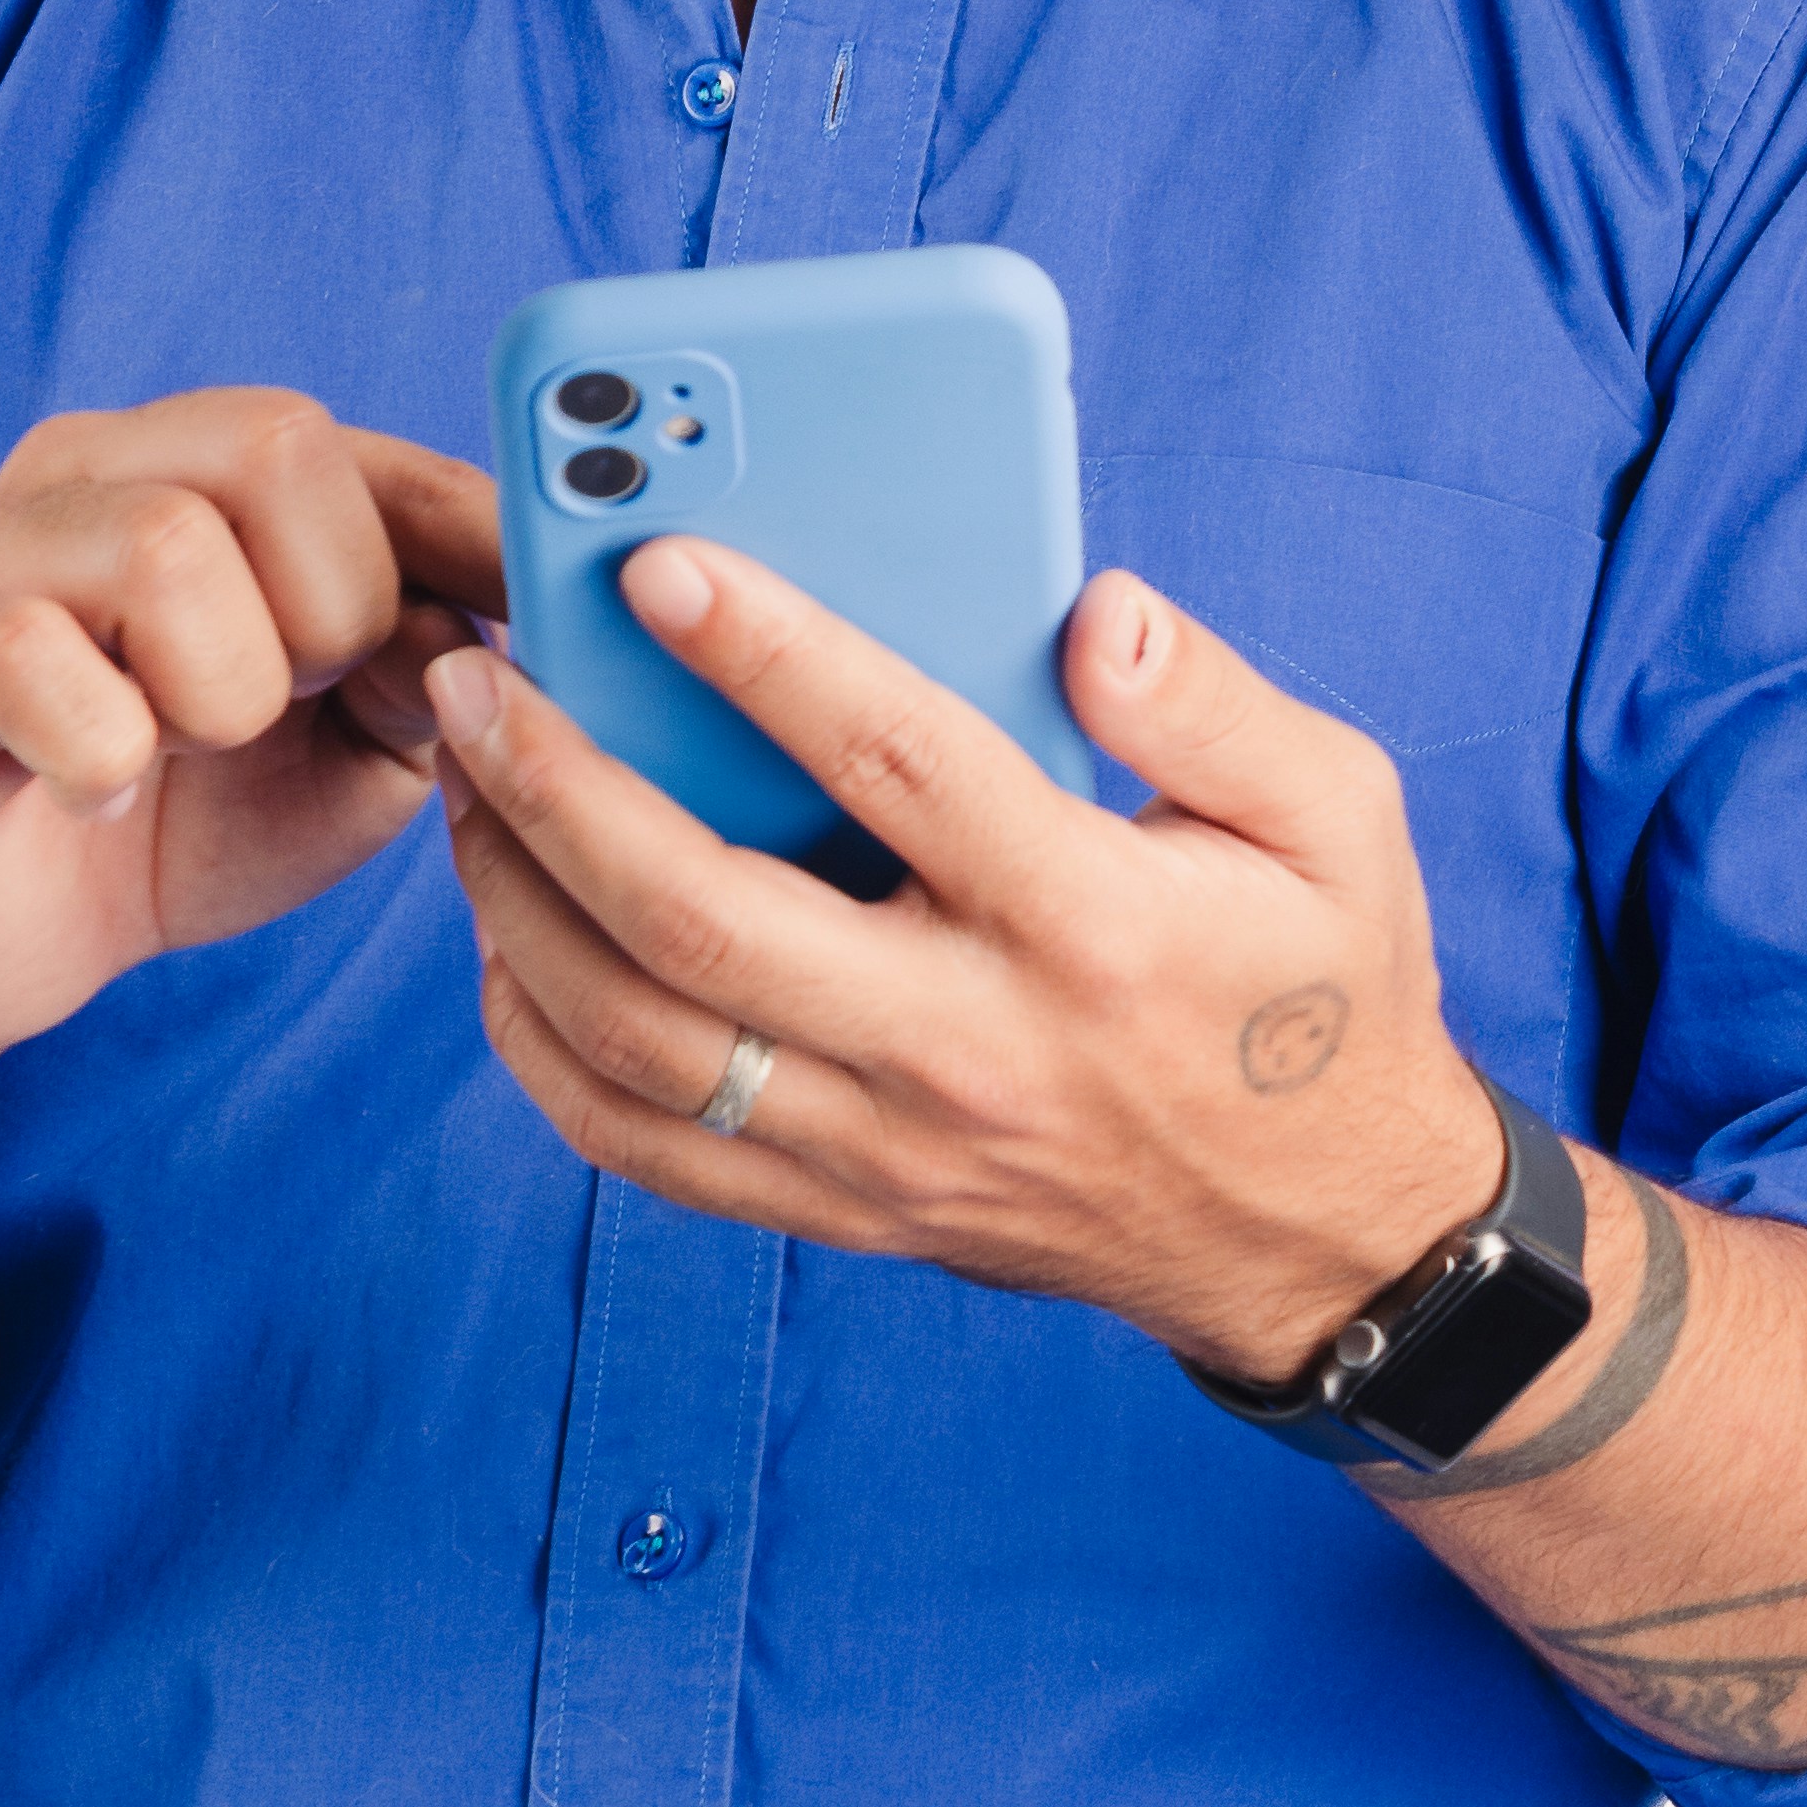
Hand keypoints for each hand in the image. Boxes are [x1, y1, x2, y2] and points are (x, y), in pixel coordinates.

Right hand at [0, 393, 501, 1107]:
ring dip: (216, 693)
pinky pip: (37, 661)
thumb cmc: (178, 823)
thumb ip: (423, 682)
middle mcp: (95, 473)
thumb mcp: (350, 763)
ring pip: (165, 545)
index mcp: (206, 473)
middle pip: (276, 443)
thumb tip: (471, 626)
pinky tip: (90, 792)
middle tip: (283, 707)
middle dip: (329, 611)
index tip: (538, 614)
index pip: (372, 450)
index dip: (472, 529)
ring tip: (177, 747)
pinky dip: (99, 754)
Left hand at [428, 542, 1499, 1378]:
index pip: (900, 768)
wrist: (1322, 1242)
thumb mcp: (1338, 821)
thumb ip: (1218, 707)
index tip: (655, 564)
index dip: (768, 656)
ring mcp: (892, 1148)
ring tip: (467, 781)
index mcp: (1089, 923)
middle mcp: (969, 1046)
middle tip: (478, 678)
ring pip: (643, 1038)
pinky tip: (509, 938)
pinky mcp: (848, 1213)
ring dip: (518, 903)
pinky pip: (646, 1148)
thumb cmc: (1318, 992)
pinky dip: (544, 1046)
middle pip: (705, 919)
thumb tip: (1095, 613)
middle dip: (560, 788)